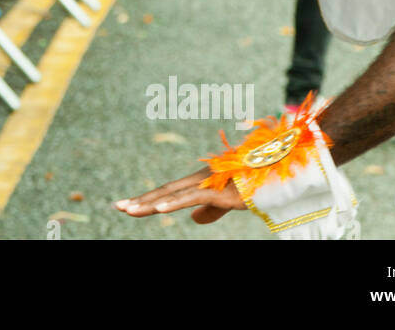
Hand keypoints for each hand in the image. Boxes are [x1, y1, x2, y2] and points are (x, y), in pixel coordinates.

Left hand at [113, 167, 245, 224]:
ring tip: (128, 210)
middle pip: (163, 192)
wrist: (277, 173)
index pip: (167, 192)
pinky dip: (173, 203)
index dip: (147, 199)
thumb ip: (210, 210)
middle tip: (117, 206)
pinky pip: (191, 198)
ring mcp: (206, 184)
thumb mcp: (228, 202)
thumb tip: (194, 220)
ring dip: (148, 203)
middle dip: (139, 200)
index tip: (126, 205)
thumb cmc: (255, 184)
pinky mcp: (217, 191)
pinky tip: (158, 208)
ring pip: (171, 194)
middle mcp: (198, 180)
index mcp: (199, 182)